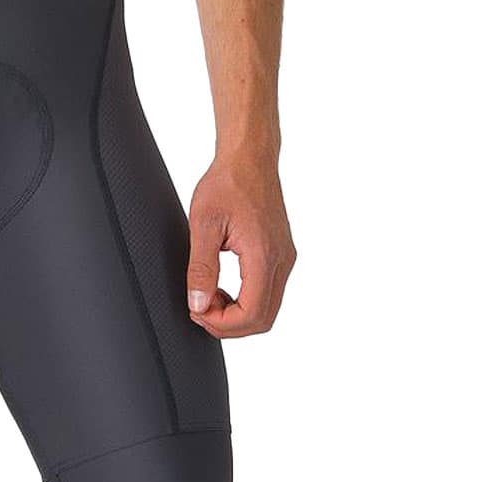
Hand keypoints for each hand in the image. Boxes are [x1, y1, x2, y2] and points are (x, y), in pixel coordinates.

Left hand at [186, 151, 295, 336]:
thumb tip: (197, 304)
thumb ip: (200, 267)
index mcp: (264, 255)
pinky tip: (223, 287)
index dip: (222, 323)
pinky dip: (247, 300)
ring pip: (268, 309)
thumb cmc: (227, 183)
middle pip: (263, 319)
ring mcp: (285, 258)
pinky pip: (269, 292)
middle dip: (229, 324)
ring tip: (208, 297)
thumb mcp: (203, 224)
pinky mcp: (282, 254)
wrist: (249, 158)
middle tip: (199, 309)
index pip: (252, 314)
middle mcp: (282, 261)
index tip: (196, 311)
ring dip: (238, 314)